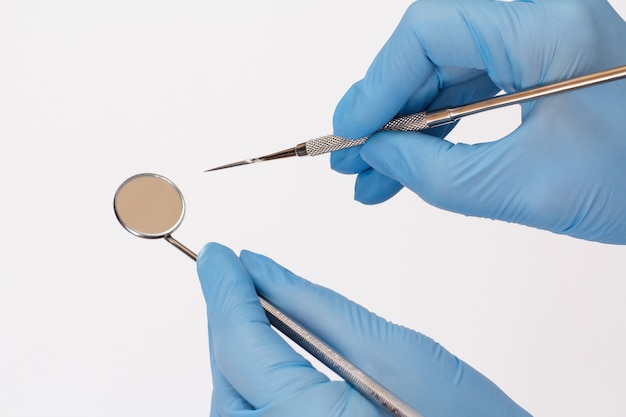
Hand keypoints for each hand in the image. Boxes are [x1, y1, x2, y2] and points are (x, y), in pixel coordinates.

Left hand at [197, 242, 530, 416]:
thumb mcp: (398, 353)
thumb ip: (317, 310)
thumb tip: (264, 272)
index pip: (241, 347)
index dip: (225, 292)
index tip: (219, 256)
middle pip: (227, 382)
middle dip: (226, 323)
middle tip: (230, 274)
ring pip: (233, 406)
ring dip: (233, 353)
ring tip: (245, 306)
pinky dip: (250, 382)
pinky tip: (261, 352)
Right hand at [331, 0, 625, 243]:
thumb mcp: (525, 187)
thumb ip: (435, 172)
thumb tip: (376, 154)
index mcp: (548, 28)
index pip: (430, 31)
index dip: (378, 82)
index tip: (350, 131)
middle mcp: (542, 18)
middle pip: (431, 49)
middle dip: (385, 109)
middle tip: (350, 157)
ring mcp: (540, 40)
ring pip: (443, 71)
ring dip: (404, 123)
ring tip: (371, 175)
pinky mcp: (537, 66)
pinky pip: (468, 87)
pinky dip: (435, 126)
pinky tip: (407, 163)